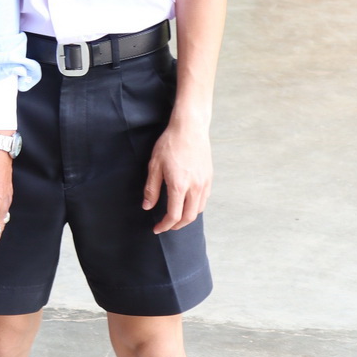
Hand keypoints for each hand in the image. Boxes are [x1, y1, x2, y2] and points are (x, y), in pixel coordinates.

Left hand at [144, 116, 212, 233]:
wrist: (190, 128)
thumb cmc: (170, 144)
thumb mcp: (154, 165)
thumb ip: (151, 189)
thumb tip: (147, 207)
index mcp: (179, 186)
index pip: (174, 215)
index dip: (164, 226)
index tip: (157, 229)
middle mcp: (195, 187)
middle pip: (189, 217)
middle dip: (177, 225)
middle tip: (166, 226)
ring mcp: (204, 183)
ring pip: (199, 209)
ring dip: (187, 217)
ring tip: (176, 216)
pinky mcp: (209, 177)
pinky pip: (204, 199)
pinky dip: (196, 206)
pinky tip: (187, 203)